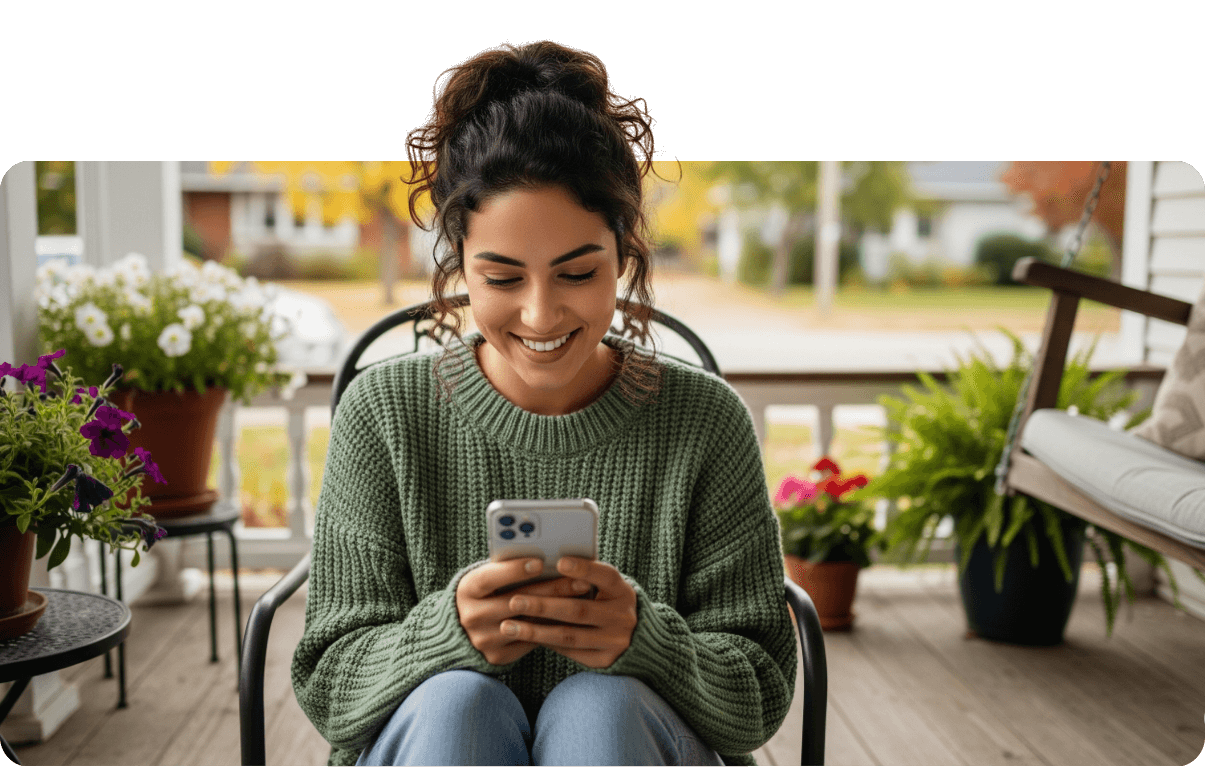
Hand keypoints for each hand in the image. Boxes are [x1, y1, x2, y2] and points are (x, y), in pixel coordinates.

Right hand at [456, 557, 591, 665]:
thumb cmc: (486, 593)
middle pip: (515, 602)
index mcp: (467, 590)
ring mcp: (484, 639)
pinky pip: (530, 641)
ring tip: (582, 599)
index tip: (540, 562)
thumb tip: (547, 558)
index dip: (514, 570)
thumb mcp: (488, 578)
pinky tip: (572, 619)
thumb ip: (508, 570)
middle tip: (580, 581)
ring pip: (527, 624)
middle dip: (550, 590)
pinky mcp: (497, 656)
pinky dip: (551, 628)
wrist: (464, 629)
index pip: (489, 579)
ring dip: (557, 611)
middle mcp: (472, 616)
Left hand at [500, 556, 637, 669]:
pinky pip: (570, 651)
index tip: (560, 562)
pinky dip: (547, 642)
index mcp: (623, 591)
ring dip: (535, 630)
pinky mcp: (605, 660)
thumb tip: (545, 567)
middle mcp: (623, 616)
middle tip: (514, 601)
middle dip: (543, 606)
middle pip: (578, 610)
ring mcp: (615, 641)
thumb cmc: (607, 602)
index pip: (605, 576)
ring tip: (509, 626)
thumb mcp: (605, 588)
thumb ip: (584, 578)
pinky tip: (526, 637)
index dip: (584, 569)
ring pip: (569, 635)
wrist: (635, 637)